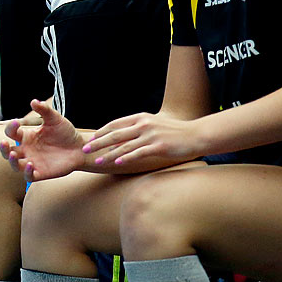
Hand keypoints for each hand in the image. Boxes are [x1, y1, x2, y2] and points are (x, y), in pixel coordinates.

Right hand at [2, 99, 86, 181]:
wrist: (80, 147)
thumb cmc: (65, 132)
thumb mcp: (55, 119)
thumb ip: (44, 110)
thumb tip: (33, 101)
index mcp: (27, 137)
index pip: (11, 133)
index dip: (11, 127)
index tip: (17, 122)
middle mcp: (27, 150)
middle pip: (7, 151)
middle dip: (3, 148)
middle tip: (4, 143)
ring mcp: (33, 162)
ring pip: (15, 165)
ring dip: (11, 161)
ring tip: (13, 155)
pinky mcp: (41, 173)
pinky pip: (29, 176)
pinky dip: (26, 172)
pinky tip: (30, 165)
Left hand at [81, 111, 204, 169]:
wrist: (196, 135)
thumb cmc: (174, 132)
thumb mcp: (154, 125)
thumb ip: (137, 129)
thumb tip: (119, 139)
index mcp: (140, 117)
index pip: (115, 124)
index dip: (101, 132)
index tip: (90, 139)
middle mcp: (143, 124)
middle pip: (115, 134)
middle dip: (97, 142)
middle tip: (85, 149)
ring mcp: (151, 135)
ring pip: (123, 145)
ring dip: (108, 154)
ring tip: (97, 161)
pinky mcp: (158, 146)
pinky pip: (138, 153)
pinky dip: (125, 158)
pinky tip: (116, 163)